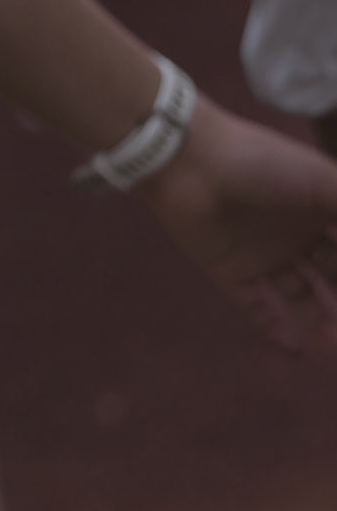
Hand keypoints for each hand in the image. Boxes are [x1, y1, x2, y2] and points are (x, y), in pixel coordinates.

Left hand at [139, 97, 336, 353]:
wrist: (188, 158)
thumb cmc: (262, 163)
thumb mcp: (324, 184)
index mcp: (317, 205)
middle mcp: (293, 231)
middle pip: (332, 275)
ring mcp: (260, 252)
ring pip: (301, 297)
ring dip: (322, 322)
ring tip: (336, 347)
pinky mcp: (226, 269)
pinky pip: (255, 308)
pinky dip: (272, 331)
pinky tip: (294, 352)